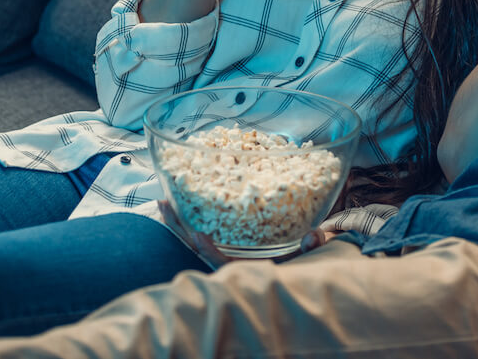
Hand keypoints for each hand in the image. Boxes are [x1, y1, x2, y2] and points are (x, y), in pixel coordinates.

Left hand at [157, 199, 336, 269]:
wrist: (290, 277)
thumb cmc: (296, 266)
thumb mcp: (306, 259)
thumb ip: (311, 247)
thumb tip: (313, 235)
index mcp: (247, 269)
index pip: (223, 263)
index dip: (209, 252)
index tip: (198, 236)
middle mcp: (230, 264)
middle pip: (198, 249)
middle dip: (180, 228)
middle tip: (165, 204)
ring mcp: (222, 256)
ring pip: (193, 241)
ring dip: (178, 222)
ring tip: (164, 201)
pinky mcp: (221, 247)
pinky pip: (198, 235)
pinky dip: (187, 222)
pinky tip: (178, 204)